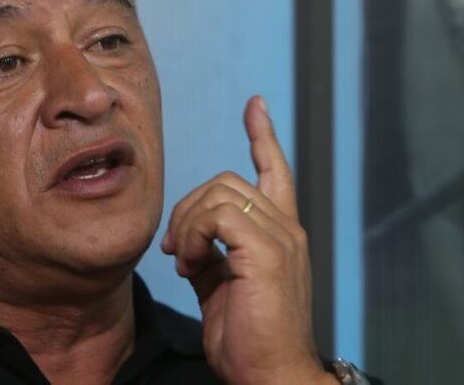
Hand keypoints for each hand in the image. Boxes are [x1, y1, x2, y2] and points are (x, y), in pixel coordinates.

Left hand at [160, 96, 335, 384]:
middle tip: (176, 251)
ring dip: (187, 225)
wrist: (270, 375)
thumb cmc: (248, 339)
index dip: (263, 136)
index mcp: (280, 233)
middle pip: (226, 180)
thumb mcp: (223, 286)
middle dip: (187, 208)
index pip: (275, 170)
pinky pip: (216, 216)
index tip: (255, 105)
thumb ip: (211, 253)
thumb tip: (188, 240)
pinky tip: (191, 266)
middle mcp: (286, 228)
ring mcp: (280, 237)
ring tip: (185, 263)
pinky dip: (193, 236)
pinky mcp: (267, 251)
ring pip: (218, 193)